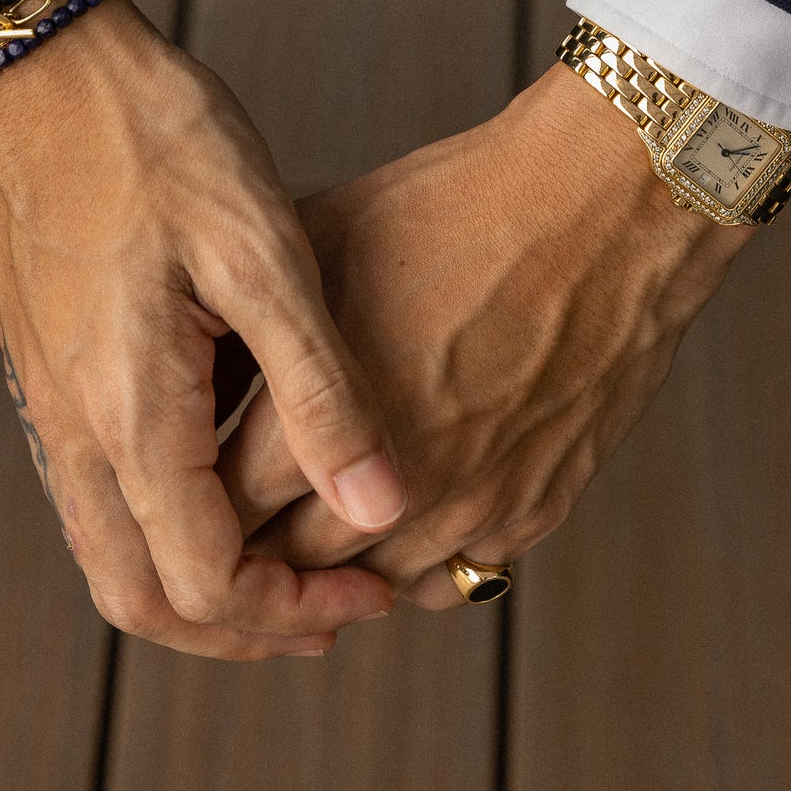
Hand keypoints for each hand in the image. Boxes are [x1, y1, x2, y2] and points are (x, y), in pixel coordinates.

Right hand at [0, 0, 406, 659]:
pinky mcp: (46, 372)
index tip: (369, 590)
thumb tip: (378, 507)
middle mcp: (75, 431)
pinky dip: (163, 528)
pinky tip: (226, 481)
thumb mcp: (262, 253)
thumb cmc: (157, 142)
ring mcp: (48, 405)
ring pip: (112, 553)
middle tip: (331, 609)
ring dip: (199, 584)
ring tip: (289, 561)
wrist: (42, 71)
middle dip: (242, 628)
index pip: (205, 583)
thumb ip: (319, 391)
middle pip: (142, 599)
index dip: (294, 611)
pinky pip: (96, 495)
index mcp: (133, 413)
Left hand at [217, 65, 748, 608]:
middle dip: (253, 538)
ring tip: (309, 514)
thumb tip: (196, 364)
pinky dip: (411, 557)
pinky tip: (394, 508)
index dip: (197, 493)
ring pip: (368, 585)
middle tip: (236, 508)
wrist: (600, 206)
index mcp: (329, 408)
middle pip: (287, 563)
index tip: (190, 472)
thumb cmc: (453, 205)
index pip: (225, 505)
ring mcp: (472, 505)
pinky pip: (449, 579)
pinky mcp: (534, 510)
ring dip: (333, 558)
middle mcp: (398, 477)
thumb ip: (253, 326)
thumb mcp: (321, 240)